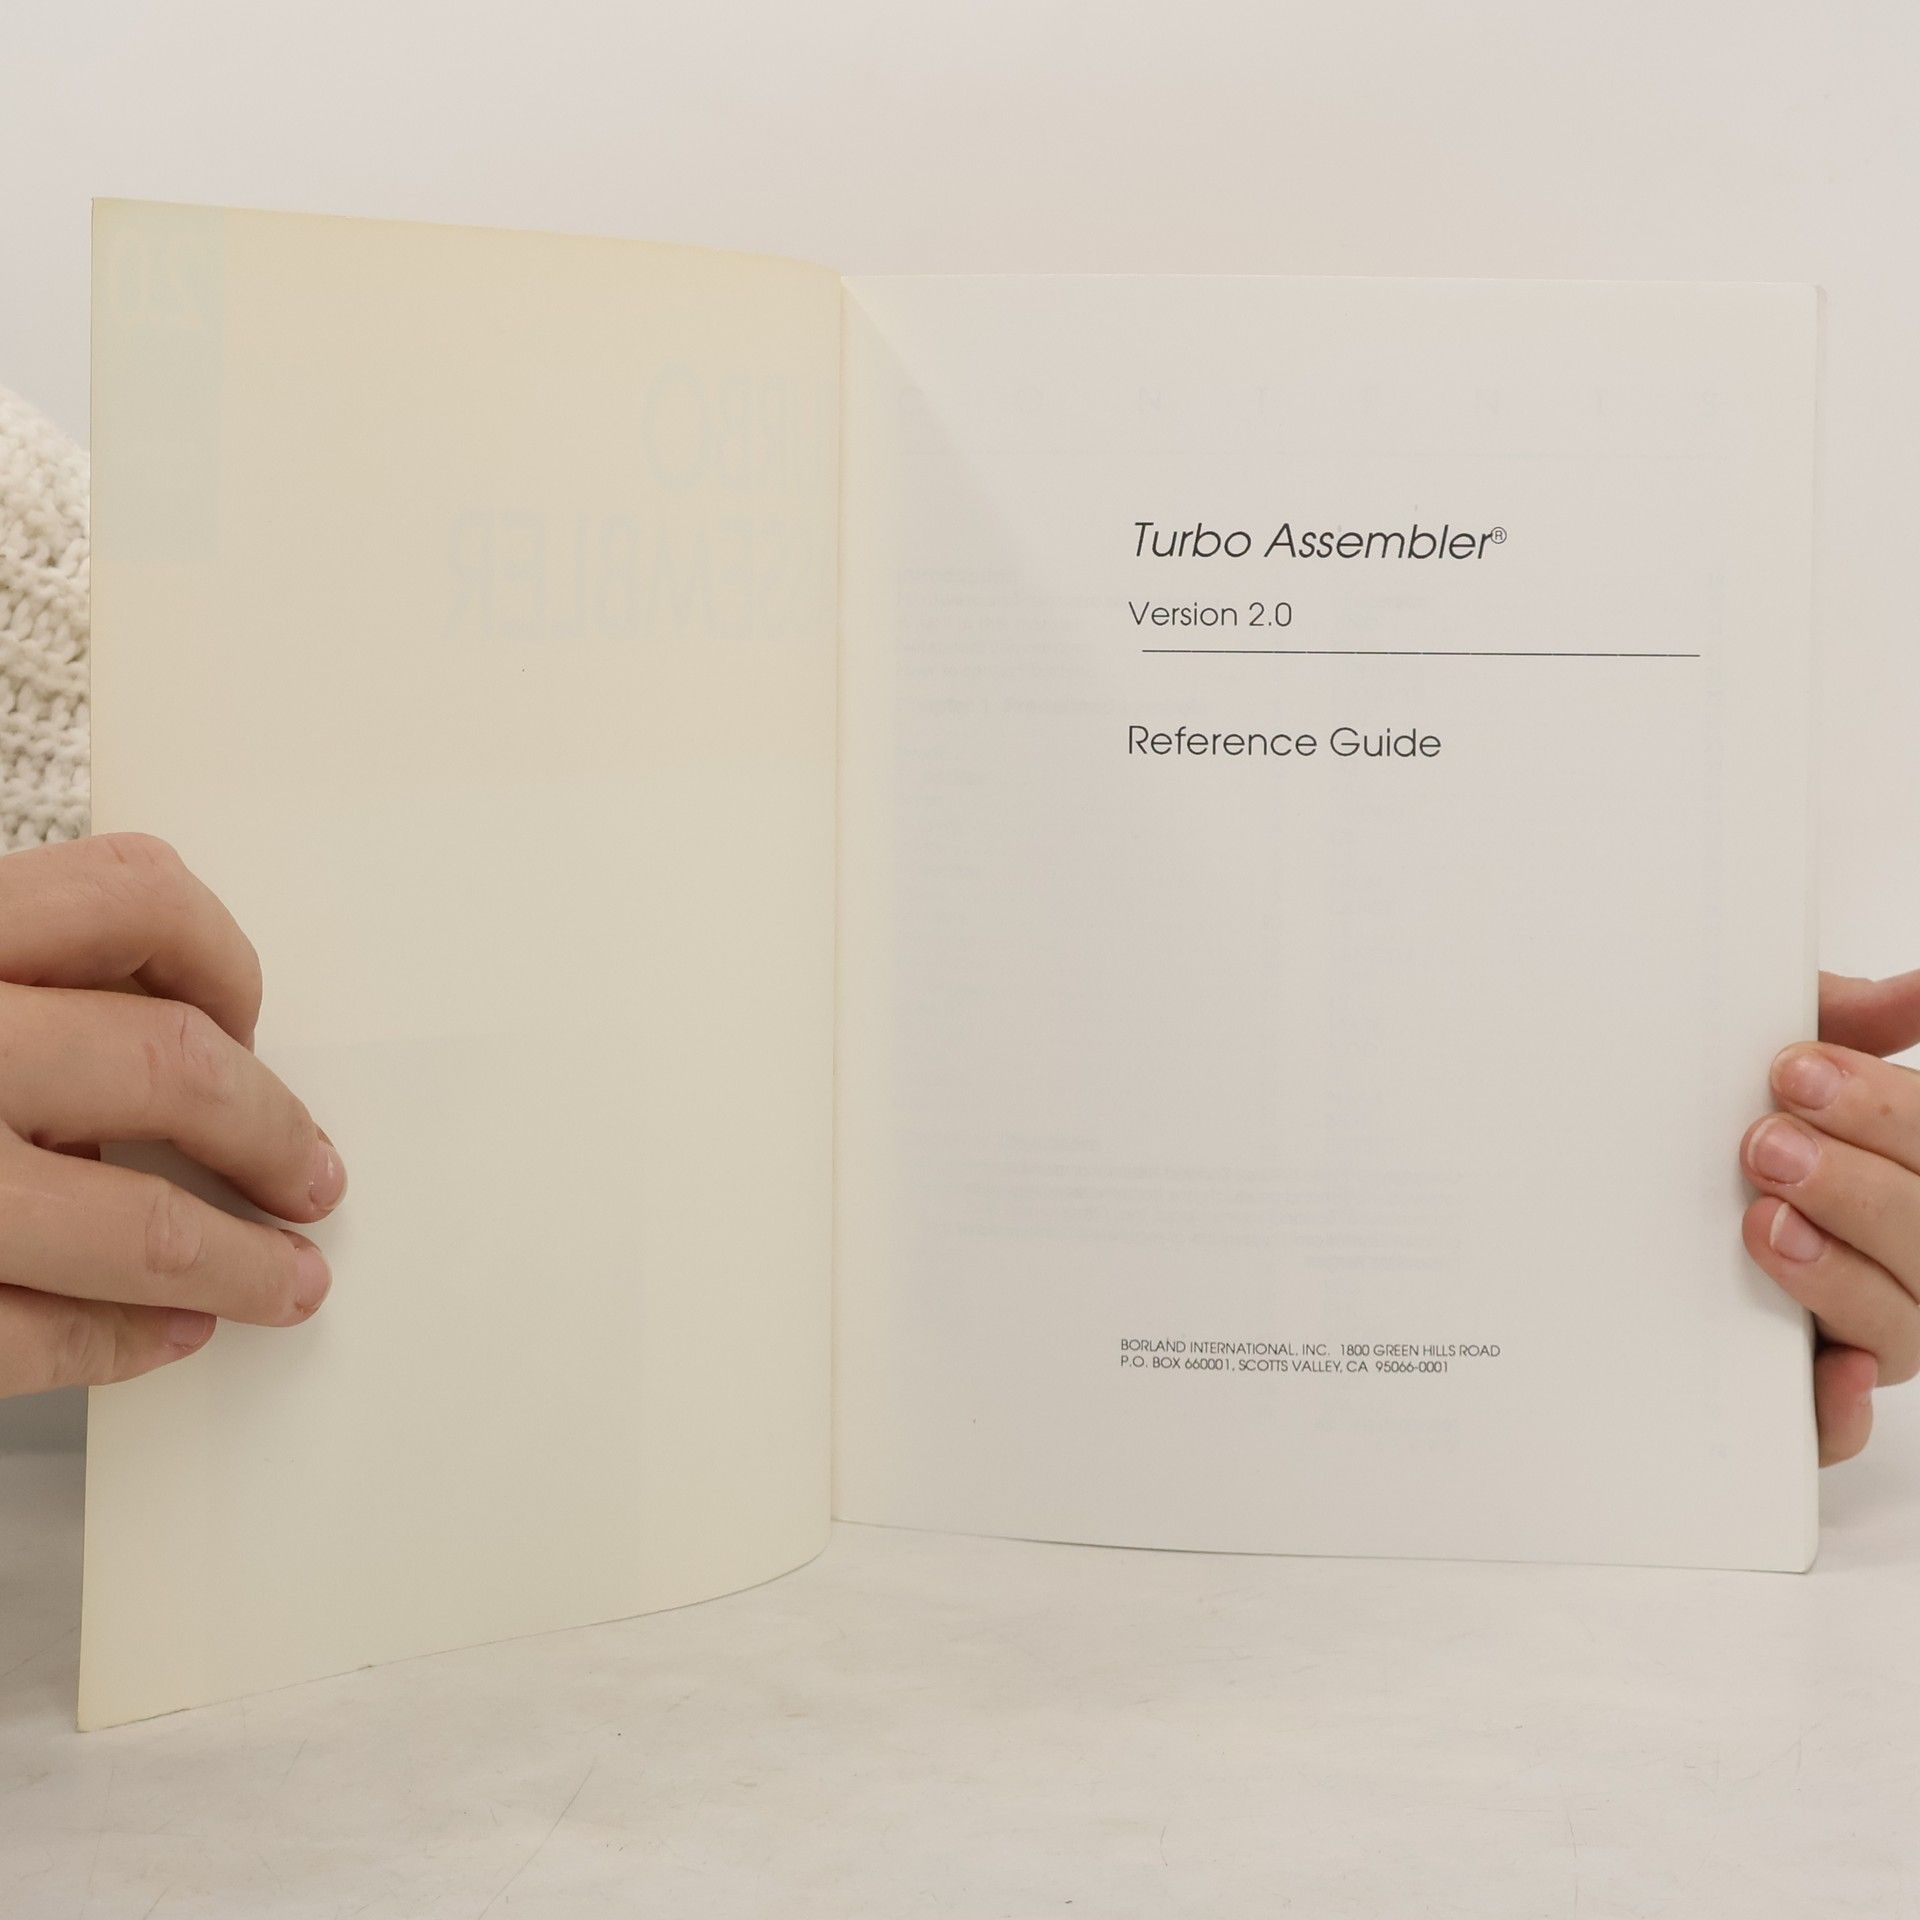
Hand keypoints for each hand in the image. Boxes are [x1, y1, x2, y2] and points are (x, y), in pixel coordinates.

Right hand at [0, 834, 344, 1395]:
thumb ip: (25, 989)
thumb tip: (192, 1043)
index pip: (131, 897)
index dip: (219, 962)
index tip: (249, 1021)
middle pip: (168, 1063)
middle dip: (270, 1130)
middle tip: (317, 1175)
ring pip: (135, 1225)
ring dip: (240, 1262)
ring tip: (291, 1281)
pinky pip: (37, 1336)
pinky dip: (122, 1342)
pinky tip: (170, 1333)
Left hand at [1742, 968, 1919, 1464]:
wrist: (1616, 1207)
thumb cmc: (1722, 1131)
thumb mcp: (1765, 1074)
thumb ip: (1835, 1029)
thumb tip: (1910, 989)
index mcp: (1903, 1174)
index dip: (1881, 1110)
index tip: (1794, 1070)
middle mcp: (1904, 1254)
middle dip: (1854, 1185)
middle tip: (1765, 1144)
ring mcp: (1869, 1329)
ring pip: (1901, 1324)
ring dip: (1838, 1274)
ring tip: (1764, 1222)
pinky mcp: (1811, 1397)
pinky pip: (1841, 1424)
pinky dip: (1838, 1407)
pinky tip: (1826, 1370)